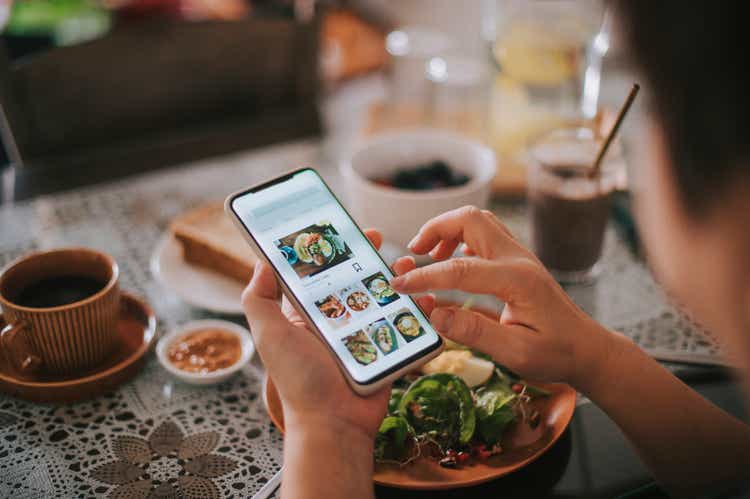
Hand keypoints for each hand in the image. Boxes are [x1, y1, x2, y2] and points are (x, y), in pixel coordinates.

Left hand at [242, 229, 435, 438]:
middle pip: (355, 279)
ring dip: (395, 276)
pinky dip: (416, 309)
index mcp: (307, 313)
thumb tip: (262, 261)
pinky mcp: (385, 349)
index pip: (319, 272)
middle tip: (377, 237)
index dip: (330, 249)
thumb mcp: (269, 335)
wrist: (333, 424)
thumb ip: (260, 299)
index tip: (340, 228)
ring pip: (383, 296)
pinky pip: (403, 324)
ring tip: (404, 263)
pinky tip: (424, 296)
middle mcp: (335, 320)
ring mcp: (363, 334)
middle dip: (367, 255)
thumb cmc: (298, 380)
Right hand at [390, 206, 615, 387]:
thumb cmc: (555, 353)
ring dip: (448, 229)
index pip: (460, 269)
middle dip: (436, 228)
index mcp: (517, 281)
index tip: (398, 285)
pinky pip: (485, 232)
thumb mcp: (515, 353)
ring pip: (478, 219)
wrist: (586, 348)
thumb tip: (434, 314)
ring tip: (428, 255)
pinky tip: (451, 261)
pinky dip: (461, 237)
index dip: (424, 276)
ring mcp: (520, 255)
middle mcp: (518, 259)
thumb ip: (474, 332)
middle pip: (471, 218)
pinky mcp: (517, 260)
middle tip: (413, 253)